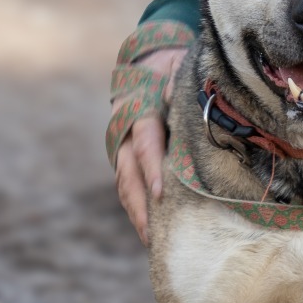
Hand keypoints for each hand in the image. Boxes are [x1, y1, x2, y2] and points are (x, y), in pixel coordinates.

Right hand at [112, 46, 187, 242]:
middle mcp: (125, 132)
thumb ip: (180, 84)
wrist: (148, 61)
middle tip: (152, 235)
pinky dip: (138, 209)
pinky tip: (151, 230)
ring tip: (151, 241)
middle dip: (139, 205)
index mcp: (139, 110)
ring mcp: (123, 147)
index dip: (150, 167)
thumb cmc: (172, 68)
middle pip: (127, 173)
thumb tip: (177, 98)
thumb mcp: (178, 68)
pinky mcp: (127, 159)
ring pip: (125, 184)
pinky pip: (129, 187)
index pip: (144, 142)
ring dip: (136, 213)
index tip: (159, 192)